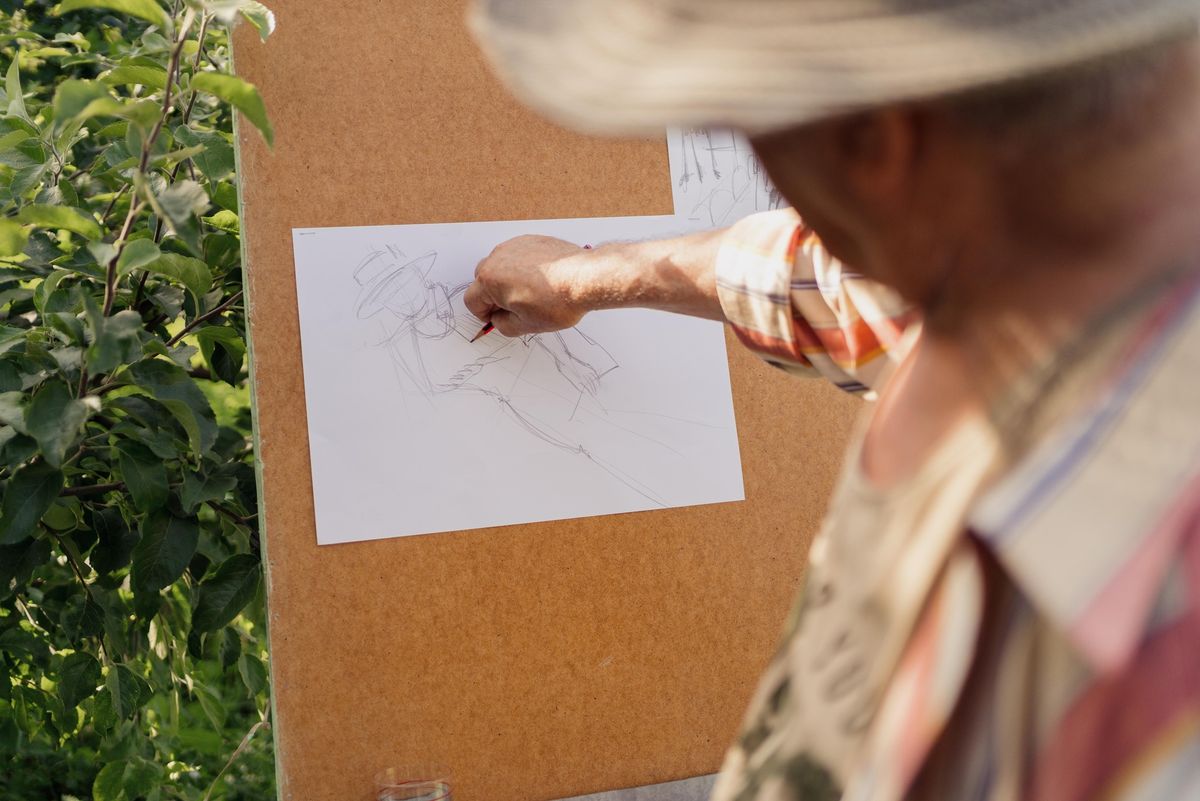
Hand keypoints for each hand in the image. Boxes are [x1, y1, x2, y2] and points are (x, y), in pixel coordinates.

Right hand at [465, 235, 591, 335]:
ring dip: (508, 280)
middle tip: (513, 308)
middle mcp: (497, 258)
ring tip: (531, 294)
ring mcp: (515, 245)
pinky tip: (542, 280)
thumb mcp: (526, 326)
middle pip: (483, 280)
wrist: (586, 278)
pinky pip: (518, 255)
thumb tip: (499, 320)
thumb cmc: (557, 301)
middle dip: (494, 295)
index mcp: (489, 280)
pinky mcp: (532, 240)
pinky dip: (524, 267)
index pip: (472, 300)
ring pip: (501, 265)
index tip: (496, 319)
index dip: (483, 314)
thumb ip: (503, 325)